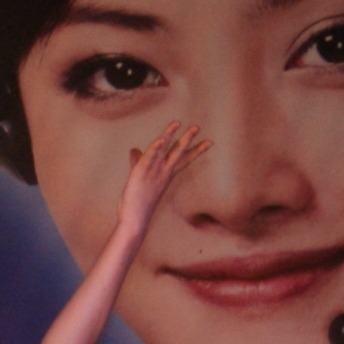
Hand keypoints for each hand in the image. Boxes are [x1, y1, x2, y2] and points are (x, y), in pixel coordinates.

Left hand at [106, 121, 209, 263]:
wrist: (135, 220)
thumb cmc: (137, 202)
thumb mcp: (139, 177)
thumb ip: (138, 162)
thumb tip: (134, 150)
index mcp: (166, 175)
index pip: (183, 160)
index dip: (195, 150)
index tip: (209, 142)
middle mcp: (162, 173)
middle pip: (178, 153)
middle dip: (187, 139)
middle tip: (197, 127)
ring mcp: (153, 173)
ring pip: (164, 151)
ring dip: (170, 136)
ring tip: (178, 123)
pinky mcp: (141, 173)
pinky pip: (149, 158)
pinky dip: (155, 148)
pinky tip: (161, 139)